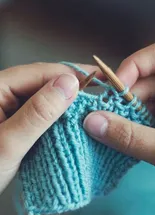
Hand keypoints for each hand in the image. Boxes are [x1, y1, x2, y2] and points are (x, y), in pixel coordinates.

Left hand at [0, 62, 100, 192]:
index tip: (100, 81)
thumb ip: (37, 113)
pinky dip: (57, 116)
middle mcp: (3, 92)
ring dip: (66, 102)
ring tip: (91, 107)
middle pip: (43, 81)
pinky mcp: (15, 121)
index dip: (71, 75)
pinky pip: (40, 112)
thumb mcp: (9, 143)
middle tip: (101, 94)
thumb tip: (69, 84)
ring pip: (44, 97)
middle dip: (71, 87)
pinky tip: (72, 120)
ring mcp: (9, 106)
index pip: (40, 72)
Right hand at [84, 44, 154, 164]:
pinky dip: (136, 123)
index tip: (114, 90)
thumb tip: (91, 123)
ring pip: (145, 98)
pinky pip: (149, 112)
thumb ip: (132, 136)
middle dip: (123, 98)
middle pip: (145, 79)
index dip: (133, 66)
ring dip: (127, 113)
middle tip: (103, 116)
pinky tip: (124, 135)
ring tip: (109, 128)